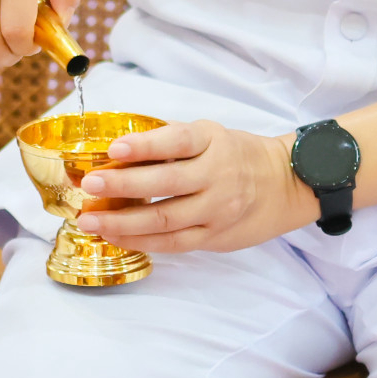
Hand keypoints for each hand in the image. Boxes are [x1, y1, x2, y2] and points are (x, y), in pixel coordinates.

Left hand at [74, 120, 318, 253]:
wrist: (286, 185)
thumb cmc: (238, 155)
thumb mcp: (211, 134)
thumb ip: (170, 138)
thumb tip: (119, 144)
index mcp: (213, 142)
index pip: (176, 142)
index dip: (145, 145)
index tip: (114, 148)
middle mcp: (217, 175)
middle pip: (165, 184)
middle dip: (122, 185)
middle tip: (90, 185)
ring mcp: (217, 209)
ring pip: (164, 219)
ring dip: (122, 221)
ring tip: (90, 220)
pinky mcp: (215, 236)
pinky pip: (173, 243)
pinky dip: (141, 240)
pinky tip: (115, 236)